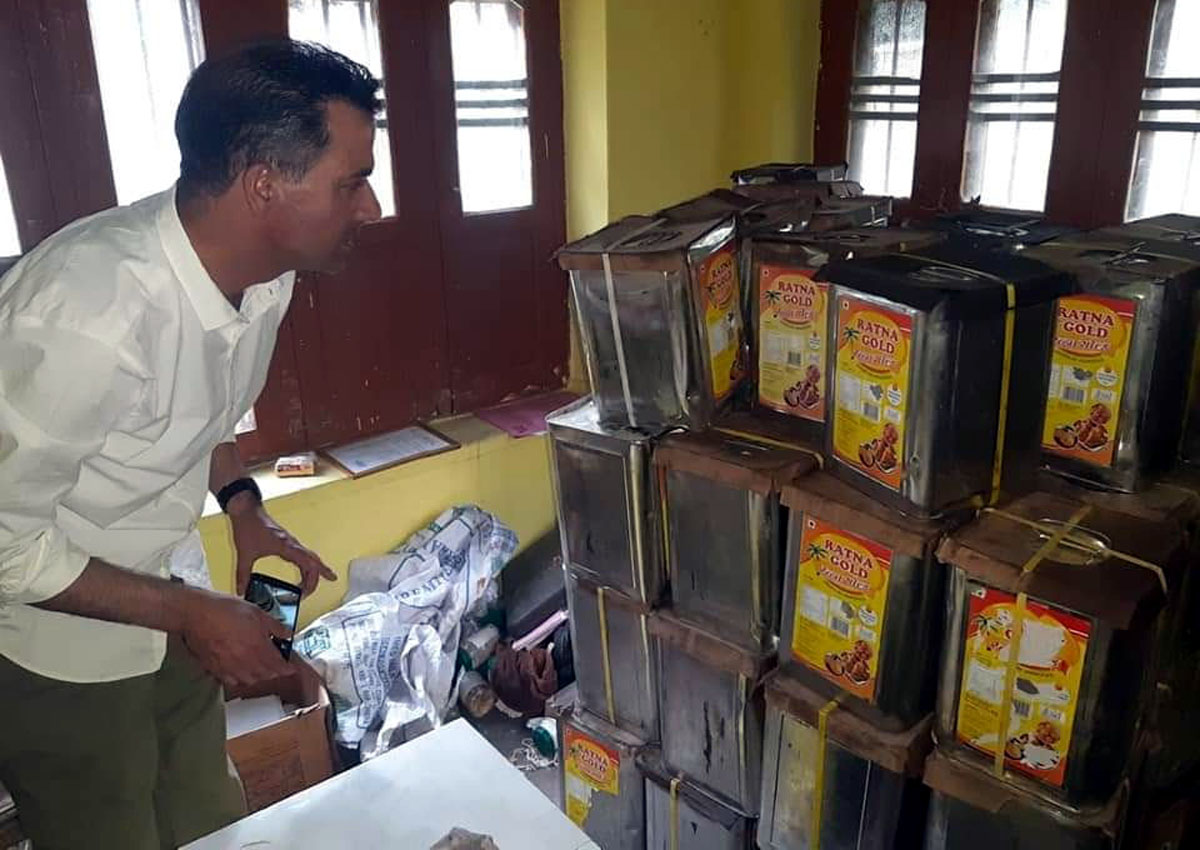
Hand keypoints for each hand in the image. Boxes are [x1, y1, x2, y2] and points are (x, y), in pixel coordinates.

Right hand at [179, 587, 293, 688]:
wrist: (195, 614)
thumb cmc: (224, 610)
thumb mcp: (256, 612)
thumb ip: (275, 626)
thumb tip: (287, 634)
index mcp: (258, 647)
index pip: (278, 666)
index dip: (287, 668)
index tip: (291, 668)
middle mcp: (245, 661)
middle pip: (265, 675)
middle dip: (274, 672)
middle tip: (277, 666)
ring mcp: (229, 667)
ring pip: (249, 680)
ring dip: (258, 676)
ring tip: (260, 670)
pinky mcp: (214, 669)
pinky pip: (231, 680)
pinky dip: (239, 679)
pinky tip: (240, 672)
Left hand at [228, 498, 336, 595]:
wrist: (247, 511)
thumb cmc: (249, 526)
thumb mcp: (245, 554)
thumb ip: (242, 574)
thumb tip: (241, 590)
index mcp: (286, 547)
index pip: (310, 563)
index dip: (316, 577)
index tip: (308, 592)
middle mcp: (292, 544)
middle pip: (314, 562)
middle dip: (316, 578)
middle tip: (309, 593)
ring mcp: (291, 542)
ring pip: (310, 557)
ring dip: (313, 571)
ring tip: (309, 586)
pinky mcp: (287, 541)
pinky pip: (303, 554)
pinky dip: (306, 564)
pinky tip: (302, 570)